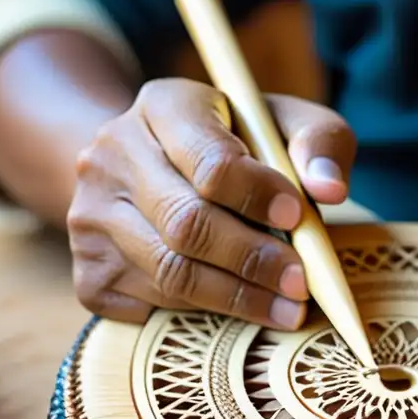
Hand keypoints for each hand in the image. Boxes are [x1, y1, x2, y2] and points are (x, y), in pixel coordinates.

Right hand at [67, 78, 355, 328]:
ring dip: (236, 298)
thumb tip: (331, 189)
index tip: (299, 218)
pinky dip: (197, 313)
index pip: (209, 160)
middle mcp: (113, 154)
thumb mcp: (285, 124)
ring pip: (167, 272)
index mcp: (165, 105)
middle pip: (186, 224)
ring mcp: (90, 212)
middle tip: (301, 284)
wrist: (156, 164)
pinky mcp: (86, 266)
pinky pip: (145, 304)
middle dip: (253, 261)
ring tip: (287, 309)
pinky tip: (235, 305)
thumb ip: (320, 143)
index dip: (258, 194)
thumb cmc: (240, 144)